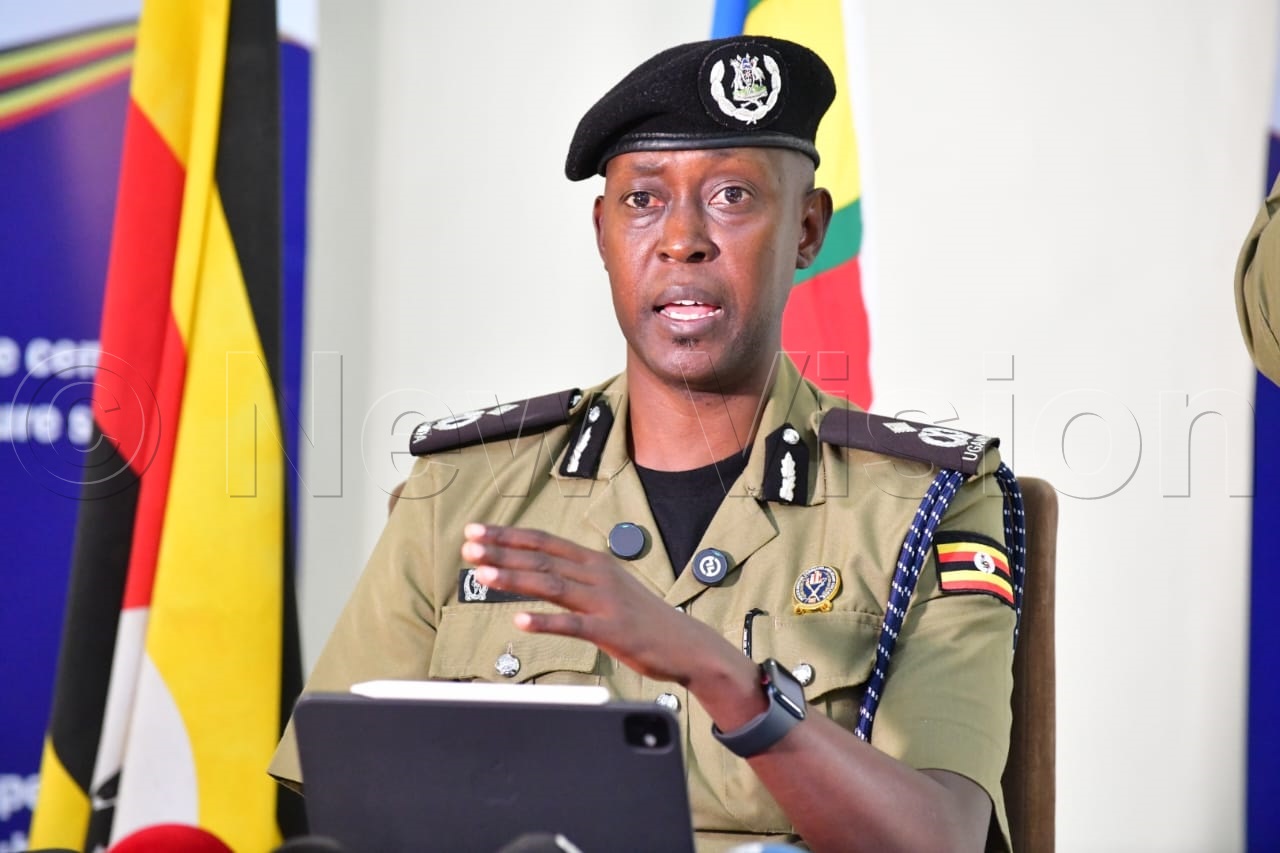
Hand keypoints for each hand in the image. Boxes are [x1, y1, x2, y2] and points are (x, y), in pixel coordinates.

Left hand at [460, 522, 735, 686]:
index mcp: (593, 561)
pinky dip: (544, 622)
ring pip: (551, 585)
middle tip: (467, 548)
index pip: (543, 541)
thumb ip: (574, 576)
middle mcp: (597, 574)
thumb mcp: (607, 586)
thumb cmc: (641, 617)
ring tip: (482, 575)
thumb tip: (537, 568)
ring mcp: (604, 601)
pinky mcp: (611, 630)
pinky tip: (519, 621)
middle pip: (541, 558)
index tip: (475, 531)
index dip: (507, 535)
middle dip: (501, 551)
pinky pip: (572, 625)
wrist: (685, 644)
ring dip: (514, 579)